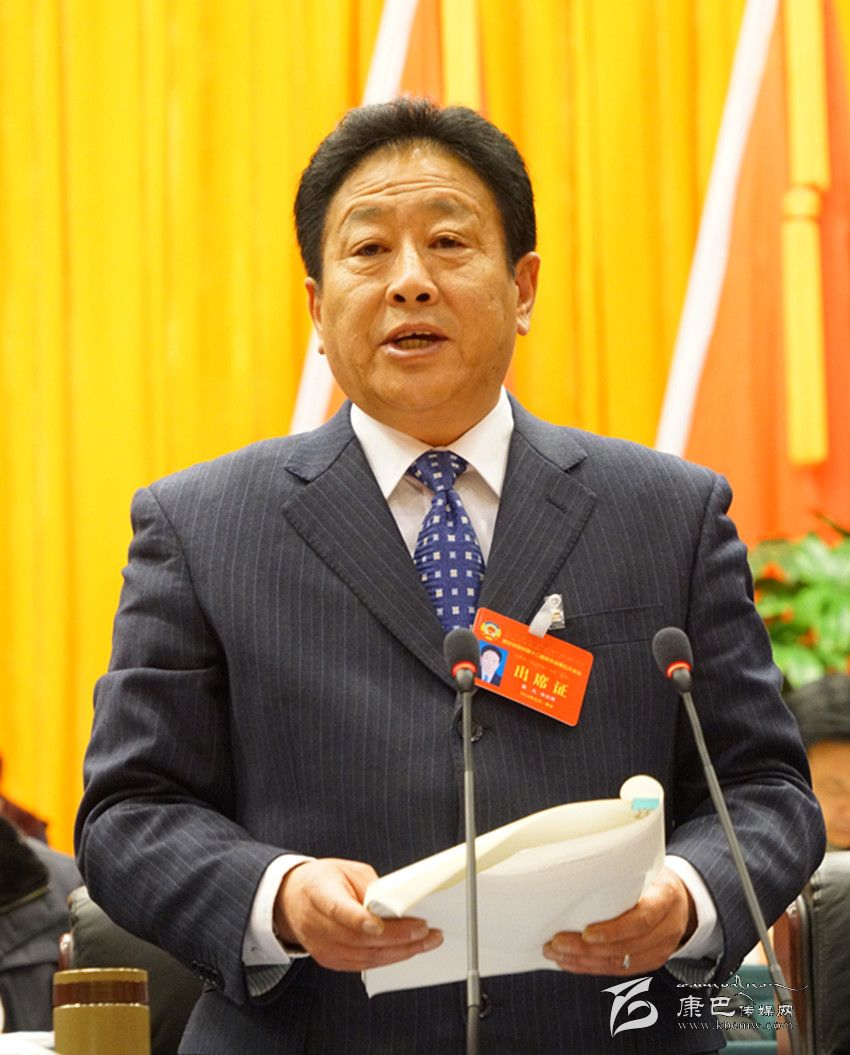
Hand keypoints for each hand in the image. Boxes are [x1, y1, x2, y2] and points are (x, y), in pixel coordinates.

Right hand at [273, 858, 442, 971]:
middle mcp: (317, 925)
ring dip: (400, 952)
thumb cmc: (323, 881)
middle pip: (359, 938)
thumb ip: (370, 887)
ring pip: (365, 957)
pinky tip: (407, 950)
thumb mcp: (347, 870)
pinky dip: (388, 958)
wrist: (292, 901)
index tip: (380, 924)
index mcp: (318, 893)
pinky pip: (363, 965)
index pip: (338, 910)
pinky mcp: (330, 961)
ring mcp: (322, 947)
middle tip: (425, 931)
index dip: (358, 919)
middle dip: (397, 937)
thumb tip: (397, 906)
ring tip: (426, 942)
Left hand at [542, 866, 695, 975]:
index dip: (613, 931)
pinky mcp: (651, 962)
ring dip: (583, 961)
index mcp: (665, 898)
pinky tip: (570, 962)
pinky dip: (591, 968)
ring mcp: (661, 949)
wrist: (682, 897)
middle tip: (555, 943)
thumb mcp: (646, 866)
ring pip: (619, 963)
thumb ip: (622, 872)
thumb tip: (579, 867)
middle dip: (586, 949)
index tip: (585, 932)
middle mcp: (667, 928)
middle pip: (625, 947)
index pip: (641, 920)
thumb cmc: (655, 878)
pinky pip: (619, 970)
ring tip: (555, 953)